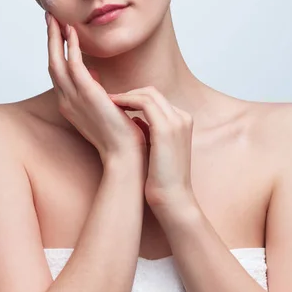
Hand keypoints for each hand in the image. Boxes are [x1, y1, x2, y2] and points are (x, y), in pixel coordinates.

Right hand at [45, 13, 149, 166]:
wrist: (126, 156)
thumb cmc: (120, 135)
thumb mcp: (104, 109)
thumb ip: (95, 92)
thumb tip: (95, 75)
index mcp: (70, 104)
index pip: (58, 71)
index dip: (55, 49)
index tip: (57, 30)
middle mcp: (66, 101)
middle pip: (52, 63)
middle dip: (50, 38)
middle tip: (49, 16)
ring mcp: (74, 98)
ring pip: (57, 61)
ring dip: (55, 37)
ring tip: (55, 17)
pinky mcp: (87, 95)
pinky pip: (74, 65)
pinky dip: (71, 47)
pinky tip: (72, 31)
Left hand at [108, 87, 194, 208]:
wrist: (173, 199)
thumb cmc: (162, 179)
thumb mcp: (157, 148)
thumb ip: (150, 130)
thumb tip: (135, 119)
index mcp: (183, 121)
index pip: (157, 99)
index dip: (135, 98)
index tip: (117, 103)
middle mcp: (182, 117)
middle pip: (152, 92)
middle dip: (129, 93)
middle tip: (110, 99)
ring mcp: (176, 121)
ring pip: (148, 93)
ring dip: (125, 95)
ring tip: (108, 101)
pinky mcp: (165, 128)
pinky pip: (143, 102)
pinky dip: (126, 100)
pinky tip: (113, 106)